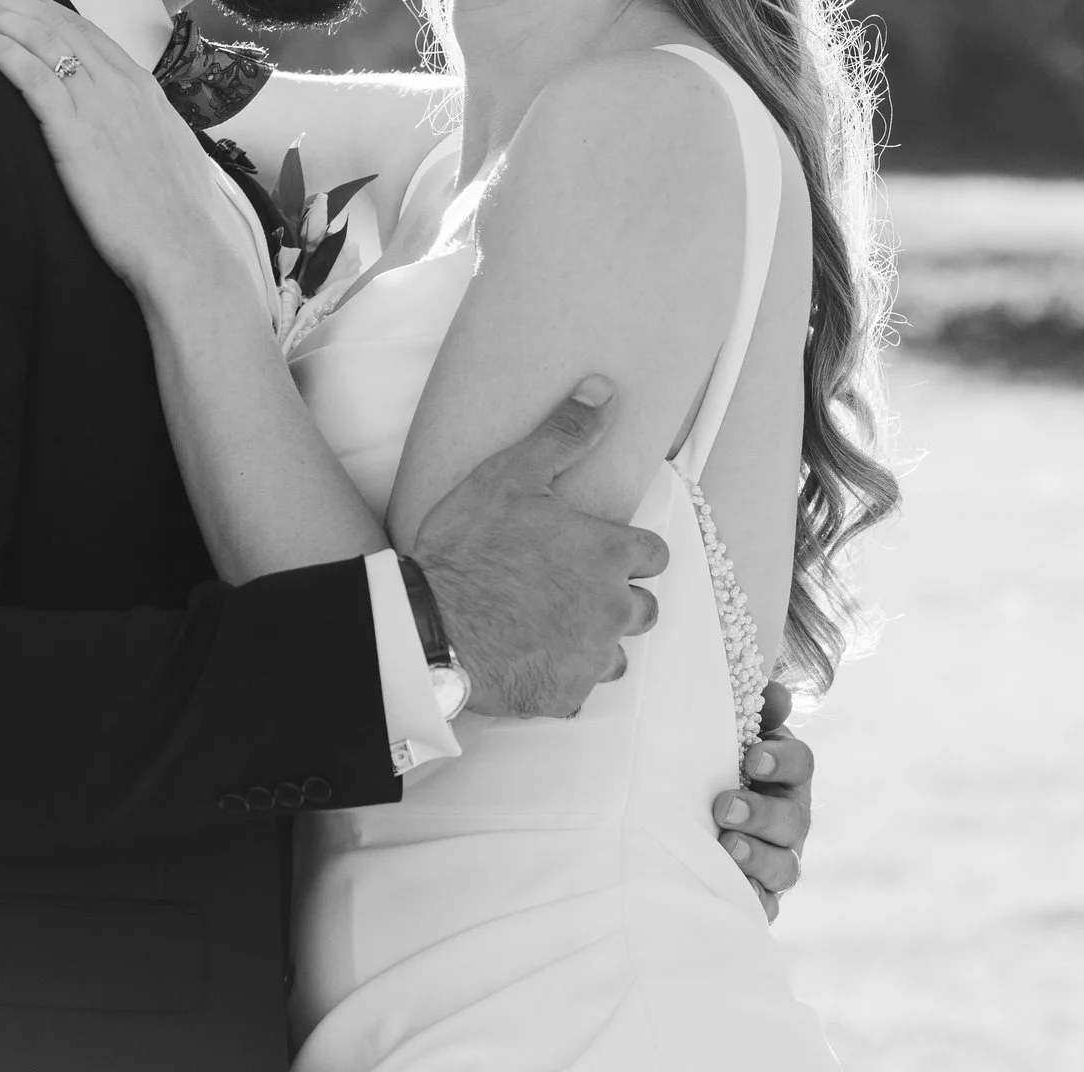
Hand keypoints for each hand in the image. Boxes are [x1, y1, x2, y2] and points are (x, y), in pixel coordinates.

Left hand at [0, 0, 251, 304]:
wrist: (186, 250)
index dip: (46, 7)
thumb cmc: (177, 220)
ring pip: (41, 39)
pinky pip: (31, 75)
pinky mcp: (75, 132)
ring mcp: (99, 105)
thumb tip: (132, 137)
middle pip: (59, 24)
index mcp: (145, 90)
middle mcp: (122, 86)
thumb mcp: (166, 159)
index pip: (87, 31)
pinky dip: (0, 48)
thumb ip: (142, 134)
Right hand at [410, 377, 669, 718]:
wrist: (428, 624)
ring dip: (594, 640)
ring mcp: (591, 657)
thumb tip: (602, 389)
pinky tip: (530, 657)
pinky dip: (562, 676)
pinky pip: (579, 689)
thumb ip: (565, 433)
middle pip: (645, 607)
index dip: (627, 551)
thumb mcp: (513, 475)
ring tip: (550, 624)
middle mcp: (614, 609)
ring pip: (617, 652)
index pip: (654, 555)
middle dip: (617, 597)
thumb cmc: (469, 548)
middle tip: (570, 588)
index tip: (597, 551)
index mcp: (611, 555)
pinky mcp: (565, 695)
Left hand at [715, 682, 813, 920]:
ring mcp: (778, 860)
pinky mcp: (761, 896)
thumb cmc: (713, 768)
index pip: (801, 764)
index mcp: (786, 774)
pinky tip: (730, 891)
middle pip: (793, 820)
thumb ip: (752, 710)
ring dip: (757, 858)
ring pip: (784, 867)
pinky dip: (754, 901)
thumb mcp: (729, 736)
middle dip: (762, 814)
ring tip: (726, 847)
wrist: (690, 819)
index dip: (781, 761)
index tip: (752, 757)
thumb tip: (773, 693)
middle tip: (724, 807)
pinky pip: (766, 906)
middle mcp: (789, 820)